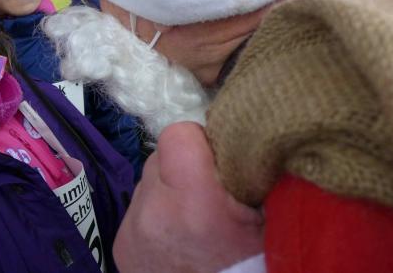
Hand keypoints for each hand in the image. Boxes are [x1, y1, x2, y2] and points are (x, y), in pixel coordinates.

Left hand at [114, 122, 263, 272]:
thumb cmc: (258, 267)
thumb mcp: (272, 222)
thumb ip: (253, 175)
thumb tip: (250, 136)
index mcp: (194, 205)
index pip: (179, 133)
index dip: (204, 143)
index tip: (225, 166)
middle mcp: (152, 214)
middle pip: (162, 156)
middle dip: (189, 168)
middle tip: (217, 198)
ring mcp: (130, 233)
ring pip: (150, 181)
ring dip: (173, 191)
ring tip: (198, 223)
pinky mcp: (120, 248)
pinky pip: (141, 208)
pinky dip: (159, 215)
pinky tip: (181, 240)